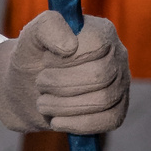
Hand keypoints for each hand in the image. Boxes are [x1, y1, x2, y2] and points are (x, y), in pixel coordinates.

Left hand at [0, 11, 129, 134]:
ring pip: (102, 100)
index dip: (67, 57)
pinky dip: (76, 123)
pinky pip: (108, 121)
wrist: (29, 87)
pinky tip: (56, 120)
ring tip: (43, 102)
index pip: (96, 44)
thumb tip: (69, 46)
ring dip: (63, 105)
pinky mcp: (118, 110)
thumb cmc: (34, 57)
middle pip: (99, 75)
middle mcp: (118, 55)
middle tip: (40, 83)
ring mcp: (121, 84)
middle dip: (61, 83)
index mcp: (101, 30)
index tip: (45, 60)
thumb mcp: (31, 35)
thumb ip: (47, 27)